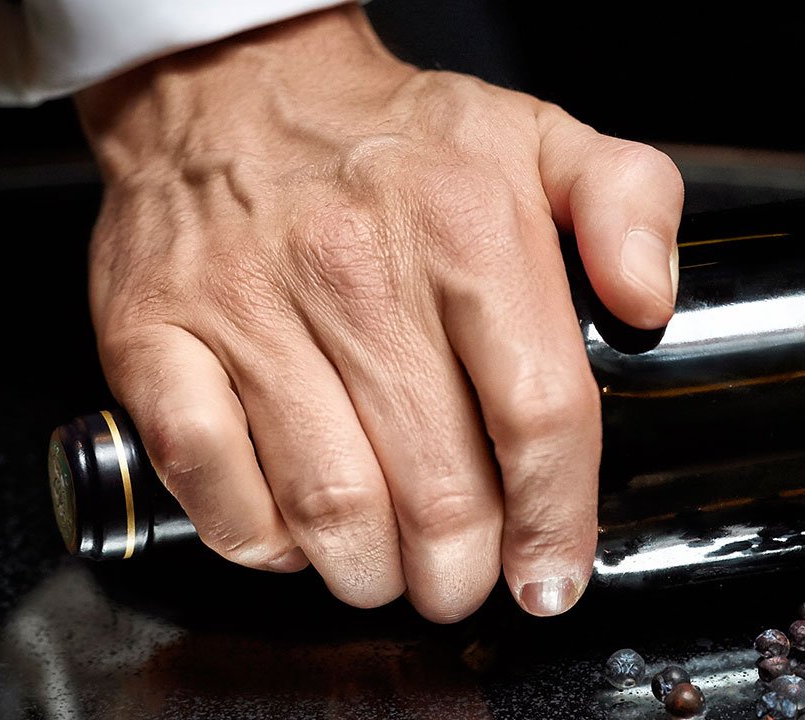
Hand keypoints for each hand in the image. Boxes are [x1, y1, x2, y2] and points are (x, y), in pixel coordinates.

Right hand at [76, 6, 682, 619]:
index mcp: (469, 227)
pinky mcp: (154, 337)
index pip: (538, 415)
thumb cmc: (398, 140)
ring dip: (371, 573)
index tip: (553, 576)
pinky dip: (257, 540)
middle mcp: (358, 269)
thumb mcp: (543, 139)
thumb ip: (631, 207)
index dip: (555, 519)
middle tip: (466, 579)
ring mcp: (247, 307)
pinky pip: (212, 483)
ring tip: (390, 571)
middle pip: (439, 490)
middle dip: (463, 571)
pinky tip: (295, 536)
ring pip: (330, 508)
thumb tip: (650, 301)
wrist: (235, 83)